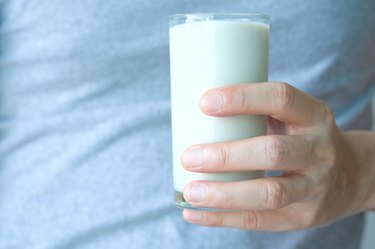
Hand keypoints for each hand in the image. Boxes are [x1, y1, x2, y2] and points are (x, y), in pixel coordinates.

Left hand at [181, 82, 374, 230]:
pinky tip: (195, 214)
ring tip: (190, 192)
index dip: (243, 99)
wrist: (351, 176)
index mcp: (314, 116)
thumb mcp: (295, 118)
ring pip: (269, 194)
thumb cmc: (305, 140)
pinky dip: (223, 218)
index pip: (281, 99)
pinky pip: (260, 220)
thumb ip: (258, 114)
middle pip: (273, 151)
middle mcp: (319, 151)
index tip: (204, 102)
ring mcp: (314, 187)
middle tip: (190, 157)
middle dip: (226, 156)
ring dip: (224, 194)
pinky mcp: (303, 216)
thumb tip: (195, 116)